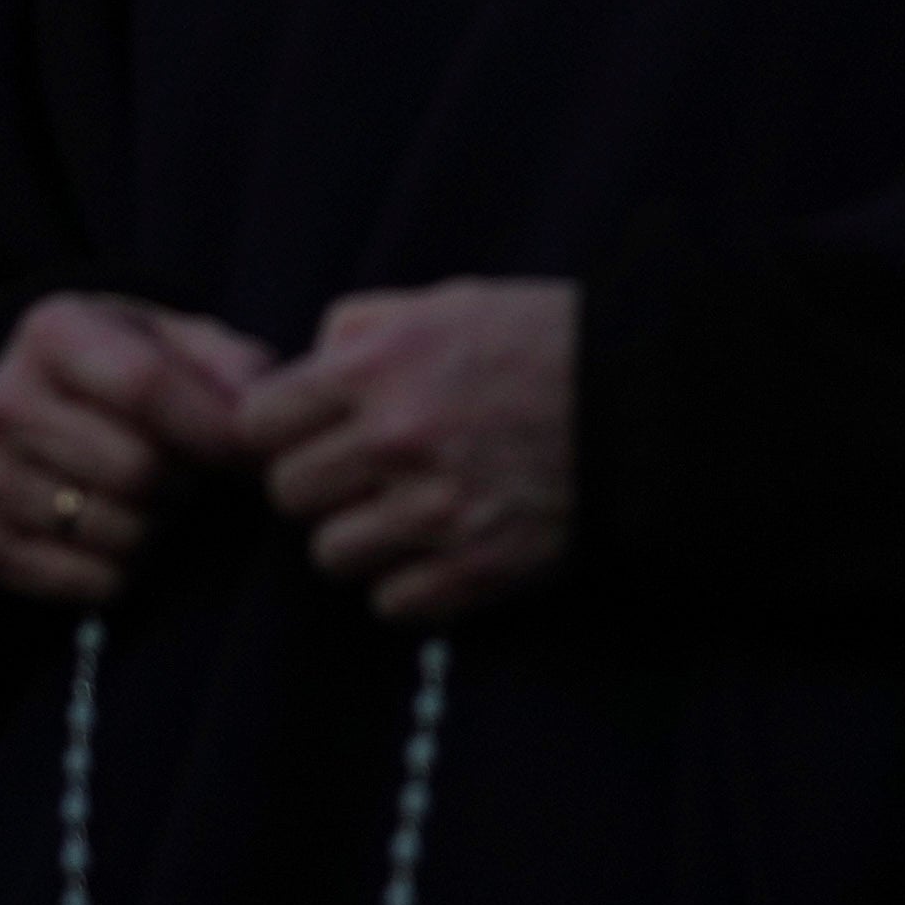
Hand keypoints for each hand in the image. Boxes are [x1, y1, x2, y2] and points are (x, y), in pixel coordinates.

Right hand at [0, 293, 274, 606]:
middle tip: (196, 476)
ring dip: (160, 528)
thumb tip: (255, 420)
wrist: (41, 408)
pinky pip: (87, 582)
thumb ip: (230, 366)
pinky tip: (127, 536)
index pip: (145, 385)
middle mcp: (2, 402)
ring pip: (116, 532)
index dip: (212, 427)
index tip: (248, 450)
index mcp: (53, 333)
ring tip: (160, 501)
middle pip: (135, 470)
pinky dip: (127, 571)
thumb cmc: (129, 369)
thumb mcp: (178, 340)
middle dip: (187, 481)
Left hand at [243, 280, 580, 624]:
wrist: (646, 401)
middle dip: (319, 485)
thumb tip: (307, 365)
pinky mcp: (475, 568)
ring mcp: (435, 511)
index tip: (307, 434)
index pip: (258, 424)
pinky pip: (390, 601)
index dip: (280, 430)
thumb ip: (363, 328)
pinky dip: (410, 582)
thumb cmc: (544, 341)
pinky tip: (440, 549)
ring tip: (404, 515)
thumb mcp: (449, 303)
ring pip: (331, 555)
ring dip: (361, 539)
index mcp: (378, 367)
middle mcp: (396, 439)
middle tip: (363, 475)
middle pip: (288, 494)